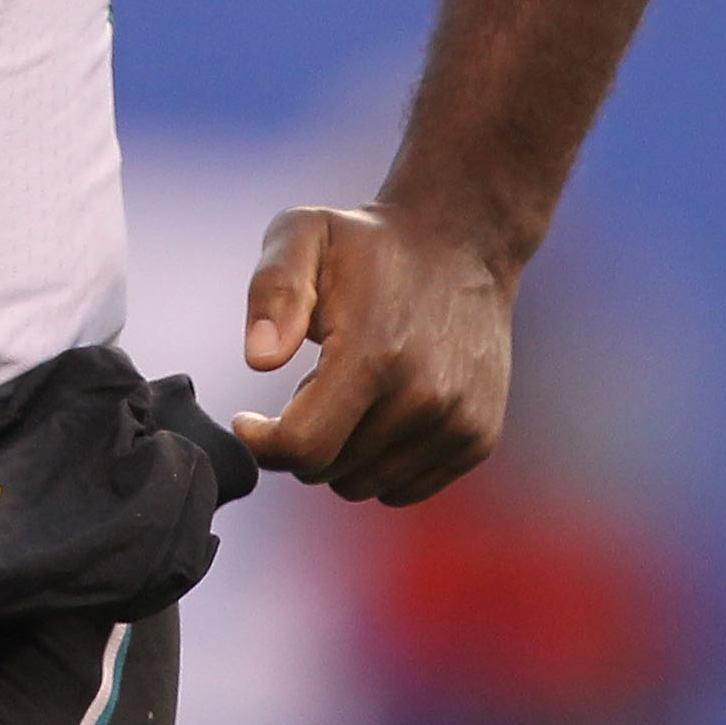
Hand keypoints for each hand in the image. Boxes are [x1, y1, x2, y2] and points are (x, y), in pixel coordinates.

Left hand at [230, 202, 511, 506]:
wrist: (462, 242)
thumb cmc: (369, 243)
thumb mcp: (303, 234)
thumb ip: (273, 290)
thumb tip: (259, 360)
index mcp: (374, 354)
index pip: (303, 448)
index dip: (262, 443)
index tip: (248, 420)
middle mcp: (423, 398)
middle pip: (328, 470)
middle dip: (300, 438)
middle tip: (311, 381)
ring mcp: (458, 423)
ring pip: (363, 486)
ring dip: (340, 451)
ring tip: (350, 389)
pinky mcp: (477, 438)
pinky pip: (403, 489)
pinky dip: (378, 463)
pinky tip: (379, 409)